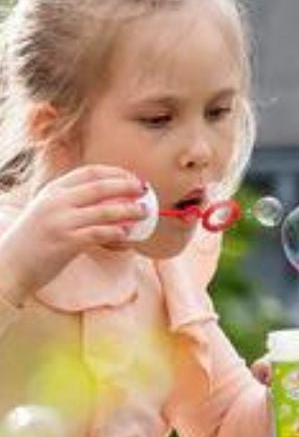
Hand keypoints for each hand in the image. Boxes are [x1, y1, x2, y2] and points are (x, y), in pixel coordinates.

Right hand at [0, 166, 150, 301]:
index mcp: (52, 191)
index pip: (89, 172)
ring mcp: (61, 221)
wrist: (10, 264)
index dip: (115, 172)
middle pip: (100, 187)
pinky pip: (99, 234)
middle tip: (146, 190)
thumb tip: (107, 201)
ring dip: (129, 210)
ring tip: (144, 212)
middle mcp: (56, 202)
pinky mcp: (66, 242)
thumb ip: (70, 203)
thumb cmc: (33, 241)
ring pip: (104, 211)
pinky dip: (117, 233)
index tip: (133, 177)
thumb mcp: (47, 212)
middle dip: (127, 186)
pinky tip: (128, 235)